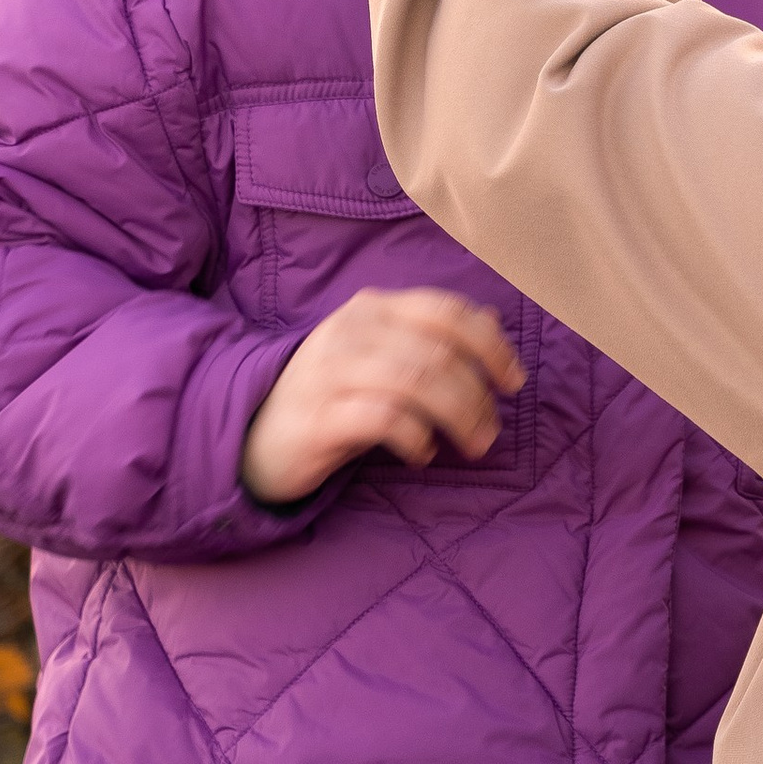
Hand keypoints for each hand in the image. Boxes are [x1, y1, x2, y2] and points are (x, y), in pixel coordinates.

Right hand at [241, 286, 524, 503]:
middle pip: (439, 352)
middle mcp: (351, 331)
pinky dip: (415, 437)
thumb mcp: (380, 357)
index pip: (446, 311)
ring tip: (471, 446)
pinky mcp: (318, 417)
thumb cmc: (331, 396)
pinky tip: (422, 454)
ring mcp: (331, 372)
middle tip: (490, 432)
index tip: (513, 382)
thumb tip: (493, 327)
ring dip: (458, 417)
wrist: (250, 433)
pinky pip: (384, 419)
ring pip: (418, 380)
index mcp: (373, 309)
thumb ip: (431, 339)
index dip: (490, 344)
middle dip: (477, 394)